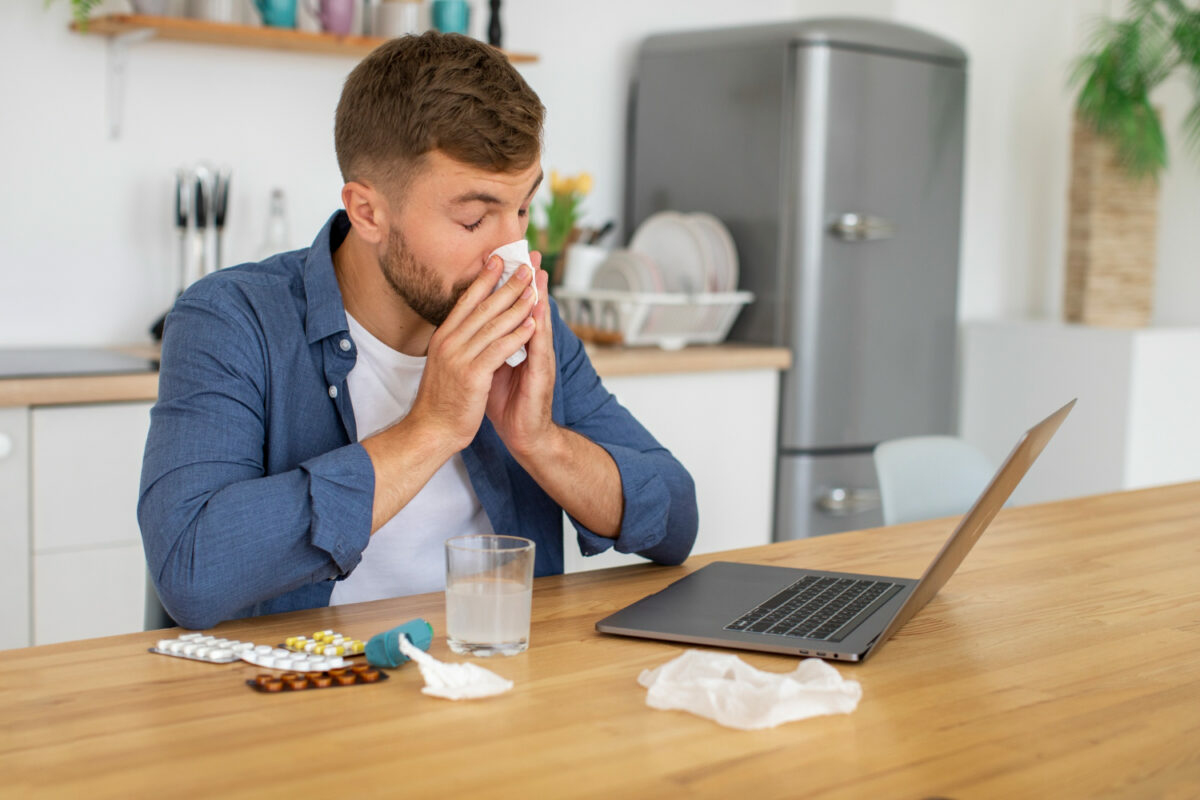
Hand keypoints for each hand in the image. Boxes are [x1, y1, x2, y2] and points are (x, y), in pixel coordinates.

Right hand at [408, 255, 537, 451]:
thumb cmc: (443, 399)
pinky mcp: (472, 375)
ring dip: (517, 305)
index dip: (483, 279)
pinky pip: (499, 349)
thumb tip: (471, 322)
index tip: (498, 259)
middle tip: (524, 266)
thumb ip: (458, 341)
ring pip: (493, 324)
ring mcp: (459, 358)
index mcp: (443, 337)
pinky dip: (517, 335)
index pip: (466, 301)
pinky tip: (531, 324)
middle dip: (506, 285)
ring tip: (534, 289)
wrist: (432, 430)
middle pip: (482, 307)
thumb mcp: (446, 363)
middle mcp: (449, 343)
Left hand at [486, 252, 556, 458]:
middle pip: (530, 308)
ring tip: (538, 272)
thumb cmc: (506, 404)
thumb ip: (488, 347)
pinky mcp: (542, 375)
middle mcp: (531, 349)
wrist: (521, 436)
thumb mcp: (491, 369)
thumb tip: (473, 329)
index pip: (515, 310)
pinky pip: (540, 347)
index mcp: (517, 345)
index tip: (507, 260)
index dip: (511, 286)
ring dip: (540, 296)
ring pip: (539, 322)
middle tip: (528, 253)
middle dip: (529, 281)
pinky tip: (539, 311)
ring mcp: (539, 361)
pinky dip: (539, 328)